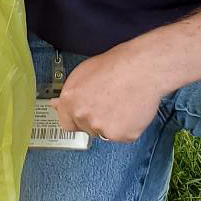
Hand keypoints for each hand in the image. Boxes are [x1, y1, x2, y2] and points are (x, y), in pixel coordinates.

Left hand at [51, 45, 166, 143]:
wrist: (143, 68)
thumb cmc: (117, 65)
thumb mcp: (84, 72)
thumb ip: (70, 93)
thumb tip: (57, 104)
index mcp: (71, 100)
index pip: (66, 123)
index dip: (77, 118)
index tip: (83, 115)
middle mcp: (84, 116)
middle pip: (87, 128)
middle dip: (96, 119)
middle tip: (109, 102)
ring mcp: (103, 128)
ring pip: (105, 133)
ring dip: (112, 123)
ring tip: (122, 102)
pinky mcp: (122, 135)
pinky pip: (123, 135)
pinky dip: (128, 126)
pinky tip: (131, 108)